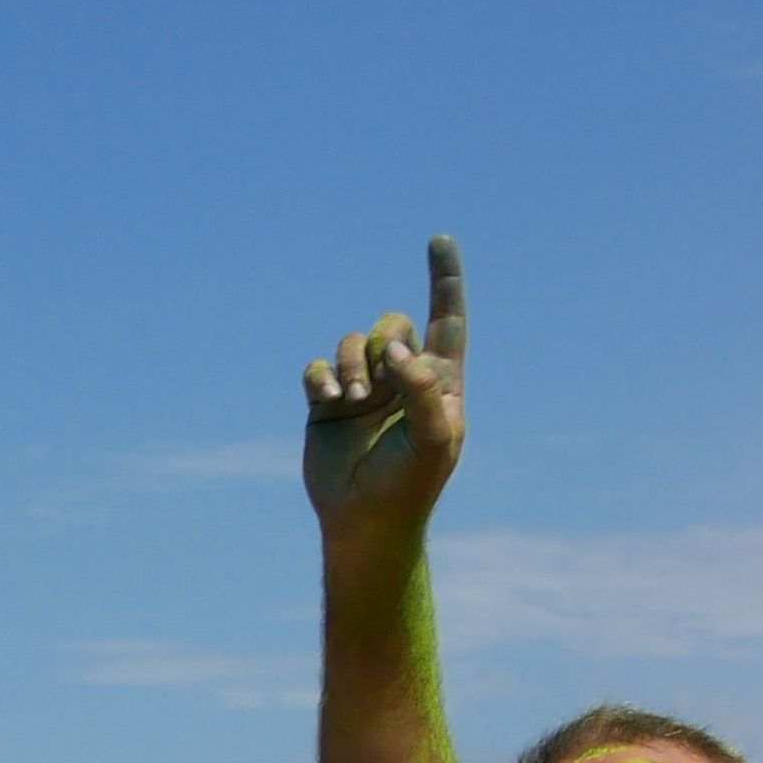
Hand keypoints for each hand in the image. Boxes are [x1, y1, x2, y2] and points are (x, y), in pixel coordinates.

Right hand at [301, 238, 469, 561]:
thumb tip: (396, 349)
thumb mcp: (433, 438)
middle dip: (381, 343)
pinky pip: (317, 369)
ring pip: (351, 343)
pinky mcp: (326, 406)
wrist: (365, 523)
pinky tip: (328, 398)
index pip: (446, 320)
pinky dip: (320, 376)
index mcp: (437, 382)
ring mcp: (362, 390)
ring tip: (351, 400)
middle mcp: (399, 379)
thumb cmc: (410, 485)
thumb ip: (423, 386)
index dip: (443, 280)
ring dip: (349, 364)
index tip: (439, 240)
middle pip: (391, 325)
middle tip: (377, 385)